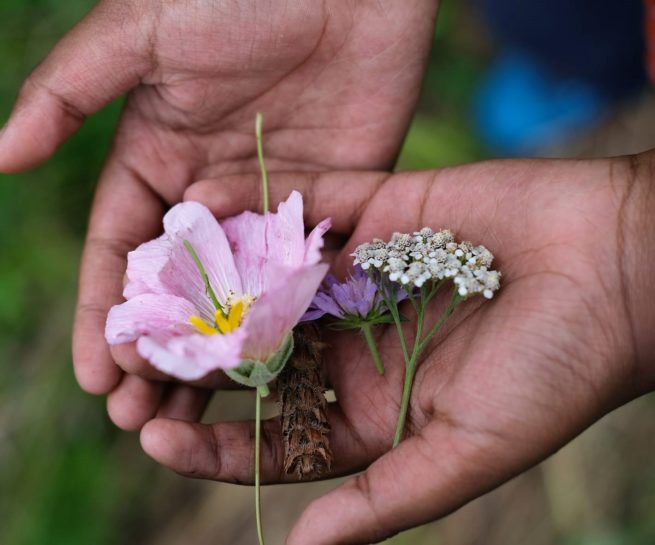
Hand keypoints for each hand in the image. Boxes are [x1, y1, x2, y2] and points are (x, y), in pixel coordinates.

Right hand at [0, 0, 438, 420]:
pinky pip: (302, 275)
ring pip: (237, 298)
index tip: (97, 377)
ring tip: (198, 415)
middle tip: (140, 417)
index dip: (104, 316)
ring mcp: (271, 206)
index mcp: (158, 159)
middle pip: (177, 291)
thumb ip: (71, 92)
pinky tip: (274, 373)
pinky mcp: (330, 206)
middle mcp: (210, 194)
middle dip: (155, 352)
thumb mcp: (141, 34)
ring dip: (216, 356)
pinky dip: (287, 324)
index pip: (119, 253)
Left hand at [137, 152, 654, 543]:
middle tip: (130, 355)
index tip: (156, 435)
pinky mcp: (380, 211)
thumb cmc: (557, 373)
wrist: (617, 271)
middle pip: (257, 352)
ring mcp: (363, 272)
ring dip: (211, 272)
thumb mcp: (469, 451)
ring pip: (268, 275)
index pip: (273, 433)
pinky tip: (207, 199)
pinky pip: (309, 204)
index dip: (215, 440)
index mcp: (369, 405)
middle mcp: (354, 339)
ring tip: (148, 274)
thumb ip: (385, 497)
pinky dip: (260, 200)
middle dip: (196, 355)